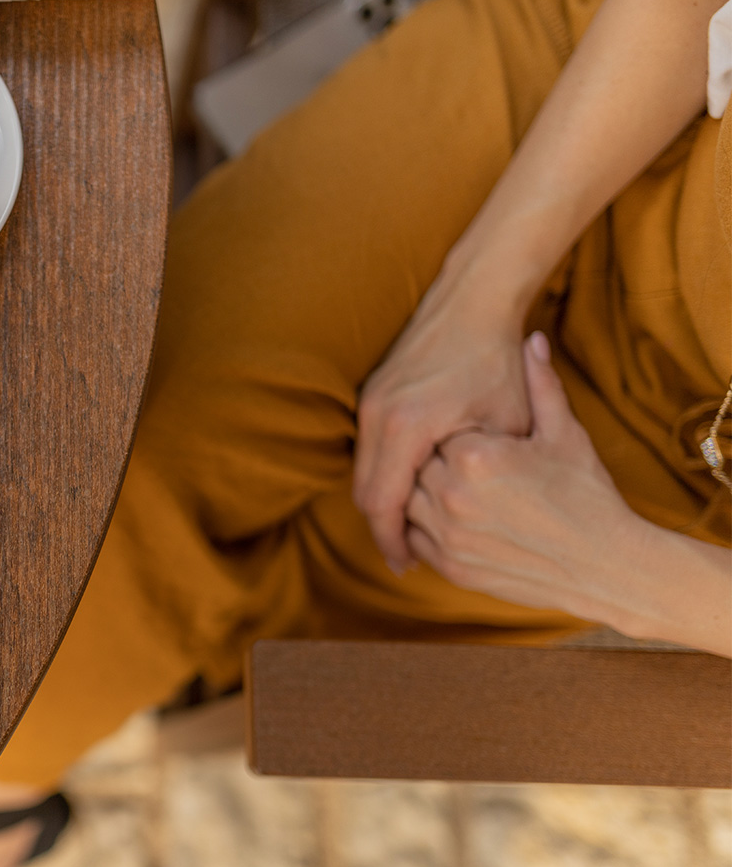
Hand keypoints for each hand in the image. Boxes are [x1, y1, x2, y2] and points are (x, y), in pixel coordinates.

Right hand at [353, 268, 530, 572]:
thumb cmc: (495, 359)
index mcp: (405, 427)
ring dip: (383, 504)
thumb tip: (465, 522)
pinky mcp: (372, 394)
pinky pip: (369, 450)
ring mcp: (369, 403)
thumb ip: (480, 474)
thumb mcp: (504, 423)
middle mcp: (376, 416)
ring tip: (409, 532)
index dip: (394, 541)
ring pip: (363, 472)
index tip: (408, 568)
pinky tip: (410, 492)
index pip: (384, 503)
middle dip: (383, 530)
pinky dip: (384, 478)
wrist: (472, 298)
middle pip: (364, 493)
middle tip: (407, 560)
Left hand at [403, 332, 641, 620]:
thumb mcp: (565, 434)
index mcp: (475, 456)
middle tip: (462, 464)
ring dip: (421, 494)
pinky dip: (423, 527)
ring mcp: (448, 533)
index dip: (452, 433)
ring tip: (455, 490)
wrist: (606, 564)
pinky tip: (451, 517)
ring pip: (407, 503)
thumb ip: (540, 385)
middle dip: (432, 462)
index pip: (436, 432)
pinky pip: (415, 539)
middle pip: (416, 466)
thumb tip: (532, 339)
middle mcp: (452, 494)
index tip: (471, 435)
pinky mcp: (450, 566)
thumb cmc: (588, 495)